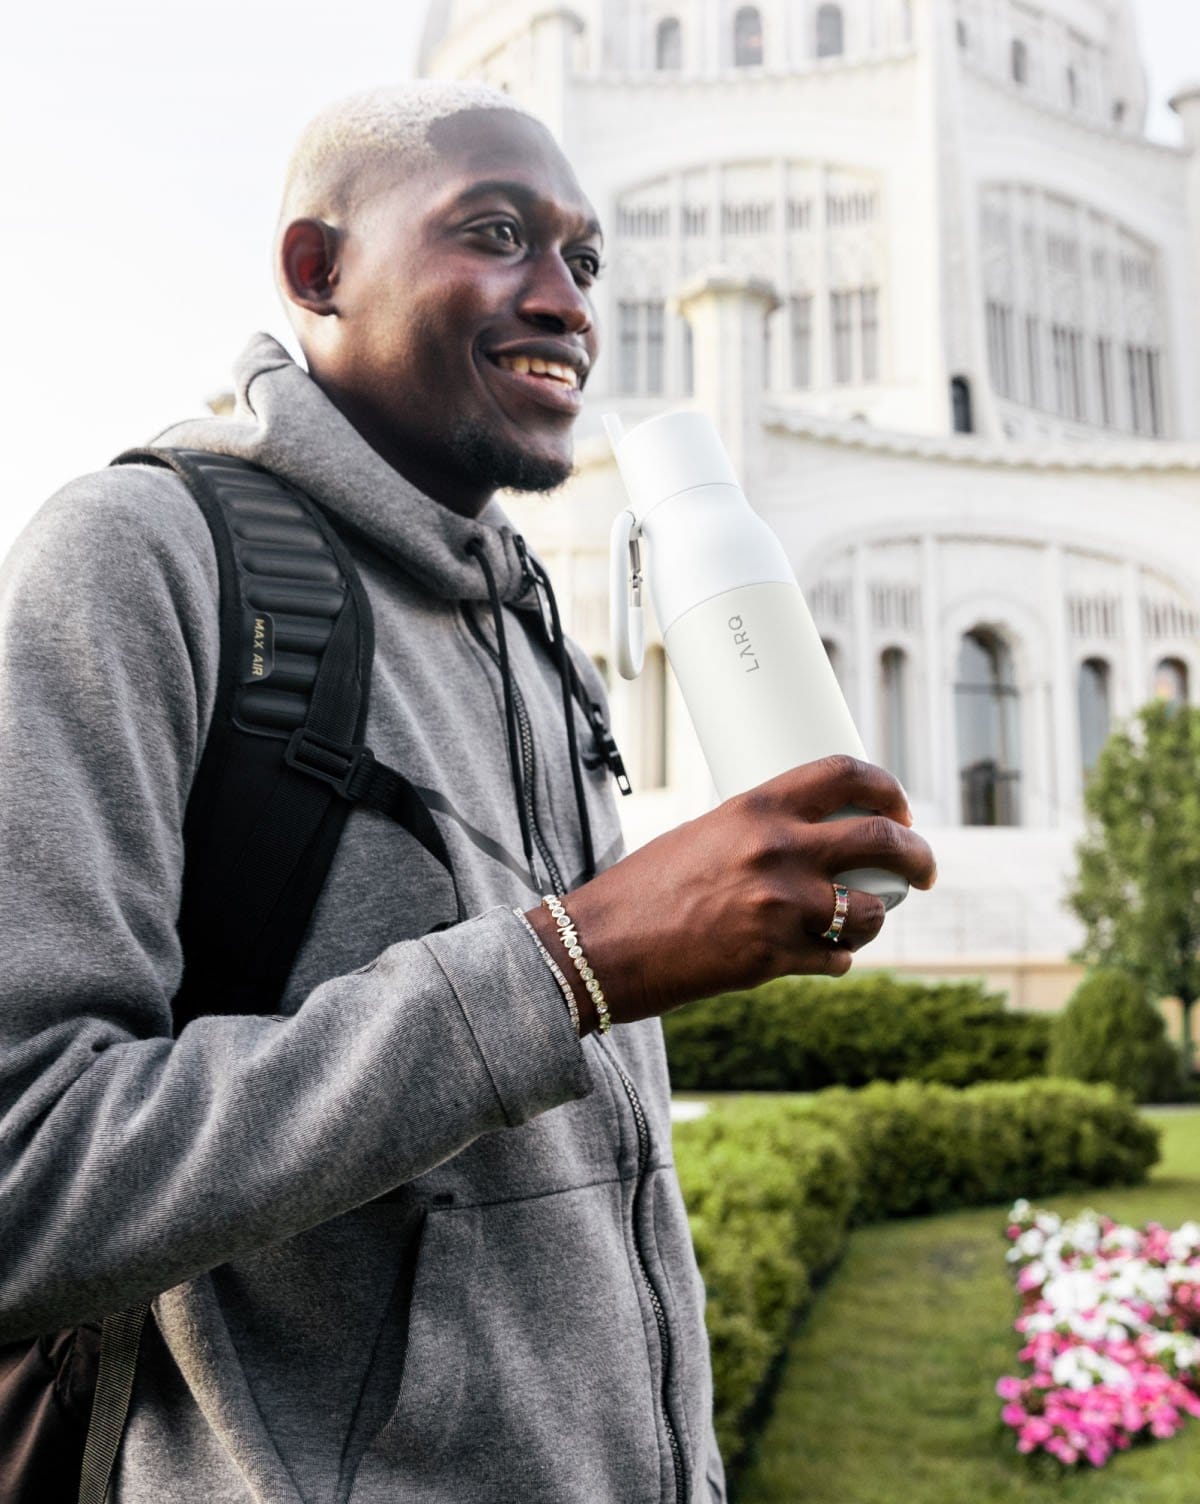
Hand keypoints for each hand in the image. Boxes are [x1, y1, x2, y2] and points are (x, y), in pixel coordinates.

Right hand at [526, 755, 935, 1031]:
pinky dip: (836, 959)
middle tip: (922, 871)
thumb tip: (815, 837)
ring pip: (869, 911)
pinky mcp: (775, 957)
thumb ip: (762, 832)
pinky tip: (818, 956)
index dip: (888, 789)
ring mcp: (780, 905)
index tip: (901, 810)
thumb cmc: (647, 888)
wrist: (603, 944)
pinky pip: (838, 959)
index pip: (846, 773)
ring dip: (872, 920)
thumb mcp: (707, 834)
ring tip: (855, 924)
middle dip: (918, 856)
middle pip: (883, 838)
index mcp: (757, 807)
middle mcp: (777, 849)